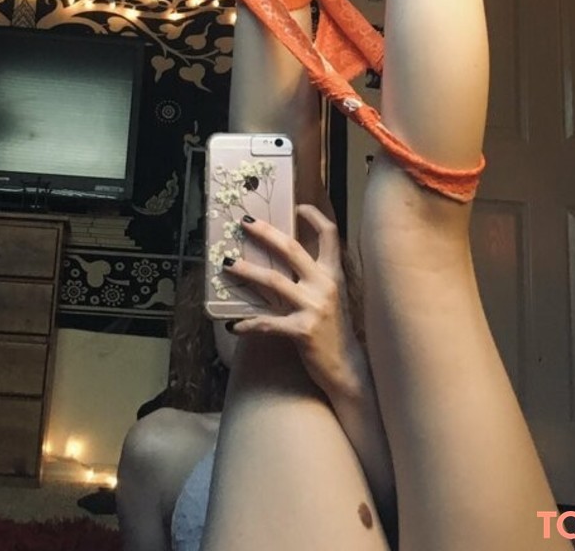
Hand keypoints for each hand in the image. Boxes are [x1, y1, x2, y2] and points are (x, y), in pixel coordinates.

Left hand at [224, 204, 364, 402]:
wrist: (347, 368)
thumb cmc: (334, 330)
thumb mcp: (329, 296)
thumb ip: (312, 276)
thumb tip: (283, 257)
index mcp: (333, 273)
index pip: (330, 235)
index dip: (314, 217)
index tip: (298, 207)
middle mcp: (325, 285)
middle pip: (292, 250)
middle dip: (266, 233)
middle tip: (246, 222)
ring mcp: (314, 307)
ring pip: (274, 281)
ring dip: (247, 271)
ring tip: (228, 264)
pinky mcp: (303, 331)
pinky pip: (269, 323)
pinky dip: (250, 324)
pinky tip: (235, 326)